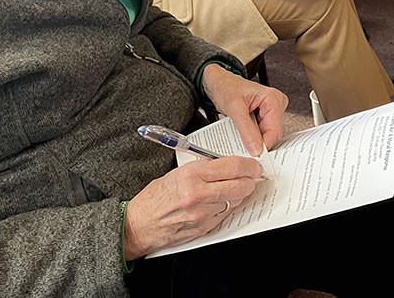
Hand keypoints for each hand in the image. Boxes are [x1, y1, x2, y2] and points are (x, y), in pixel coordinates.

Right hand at [123, 155, 261, 258]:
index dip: (249, 165)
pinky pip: (225, 214)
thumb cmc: (155, 197)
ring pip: (235, 201)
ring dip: (239, 194)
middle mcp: (198, 194)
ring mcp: (202, 213)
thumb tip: (227, 165)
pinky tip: (221, 201)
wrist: (139, 224)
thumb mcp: (178, 172)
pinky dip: (227, 206)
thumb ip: (203, 168)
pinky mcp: (203, 228)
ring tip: (235, 187)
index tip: (254, 164)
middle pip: (240, 185)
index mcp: (191, 174)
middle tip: (253, 176)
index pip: (232, 166)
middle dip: (251, 180)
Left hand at [202, 63, 287, 154]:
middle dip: (259, 144)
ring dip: (255, 140)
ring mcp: (271, 109)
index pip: (274, 131)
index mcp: (272, 99)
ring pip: (267, 134)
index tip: (254, 158)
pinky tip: (243, 137)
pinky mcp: (265, 115)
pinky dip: (252, 136)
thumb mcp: (234, 109)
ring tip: (240, 141)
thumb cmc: (226, 87)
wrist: (218, 82)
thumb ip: (246, 130)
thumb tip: (256, 149)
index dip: (264, 146)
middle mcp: (275, 103)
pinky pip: (262, 131)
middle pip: (272, 133)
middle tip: (244, 151)